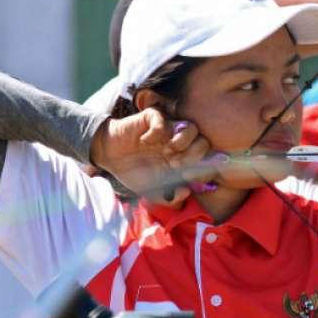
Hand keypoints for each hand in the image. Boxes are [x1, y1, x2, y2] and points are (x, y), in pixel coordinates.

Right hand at [89, 110, 213, 204]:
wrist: (110, 157)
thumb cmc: (135, 173)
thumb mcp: (153, 192)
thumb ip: (170, 198)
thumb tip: (187, 192)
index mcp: (184, 160)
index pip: (207, 161)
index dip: (202, 170)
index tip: (186, 176)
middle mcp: (180, 144)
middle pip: (204, 143)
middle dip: (193, 156)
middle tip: (175, 164)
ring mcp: (168, 131)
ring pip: (191, 128)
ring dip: (182, 142)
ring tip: (166, 151)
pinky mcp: (152, 119)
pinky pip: (163, 119)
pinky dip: (156, 131)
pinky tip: (145, 141)